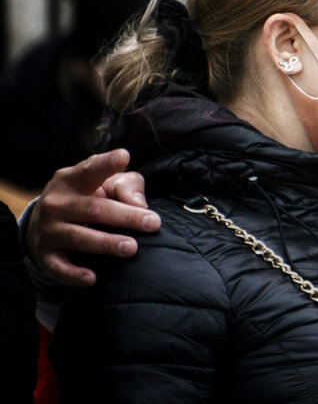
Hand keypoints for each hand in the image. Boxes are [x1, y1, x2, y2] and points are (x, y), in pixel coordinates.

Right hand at [25, 149, 158, 286]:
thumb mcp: (105, 184)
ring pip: (78, 236)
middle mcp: (57, 203)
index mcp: (72, 179)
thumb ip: (126, 186)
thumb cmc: (88, 197)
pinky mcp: (45, 255)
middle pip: (93, 208)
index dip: (107, 164)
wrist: (45, 223)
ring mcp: (49, 229)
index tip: (125, 157)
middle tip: (153, 223)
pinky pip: (58, 267)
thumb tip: (140, 204)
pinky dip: (74, 274)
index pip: (91, 169)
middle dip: (125, 216)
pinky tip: (92, 278)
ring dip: (105, 243)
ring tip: (131, 248)